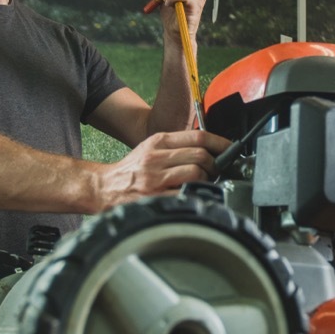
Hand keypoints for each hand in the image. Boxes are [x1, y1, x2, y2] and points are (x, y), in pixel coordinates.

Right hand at [101, 129, 230, 206]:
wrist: (103, 187)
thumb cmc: (131, 170)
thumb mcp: (150, 148)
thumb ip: (176, 147)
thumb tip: (209, 150)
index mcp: (158, 142)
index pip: (198, 136)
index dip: (220, 142)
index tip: (230, 148)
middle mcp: (157, 157)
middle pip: (201, 155)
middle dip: (215, 164)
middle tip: (216, 171)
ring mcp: (155, 178)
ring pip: (196, 173)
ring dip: (207, 179)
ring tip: (205, 183)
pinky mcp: (154, 197)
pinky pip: (186, 193)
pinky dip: (196, 194)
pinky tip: (195, 194)